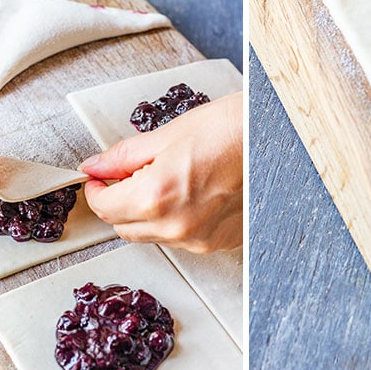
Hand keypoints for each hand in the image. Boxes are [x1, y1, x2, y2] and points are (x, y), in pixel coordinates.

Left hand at [81, 92, 242, 250]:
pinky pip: (182, 237)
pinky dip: (177, 219)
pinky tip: (192, 191)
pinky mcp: (219, 242)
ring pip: (153, 235)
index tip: (98, 179)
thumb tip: (97, 166)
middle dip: (120, 203)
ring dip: (149, 213)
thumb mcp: (168, 134)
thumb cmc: (230, 128)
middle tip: (130, 174)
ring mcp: (200, 238)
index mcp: (157, 196)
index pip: (105, 208)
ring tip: (171, 176)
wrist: (274, 136)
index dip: (96, 190)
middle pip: (124, 227)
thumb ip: (125, 156)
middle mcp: (177, 226)